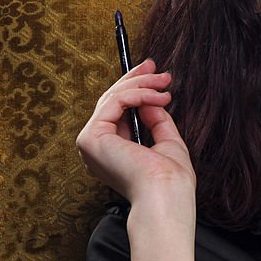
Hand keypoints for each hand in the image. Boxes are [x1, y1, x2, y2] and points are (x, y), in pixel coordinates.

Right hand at [76, 59, 194, 205]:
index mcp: (112, 152)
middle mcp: (97, 148)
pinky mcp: (91, 137)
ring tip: (165, 83)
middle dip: (135, 79)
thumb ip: (156, 119)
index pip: (117, 111)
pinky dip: (138, 94)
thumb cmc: (170, 179)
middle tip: (154, 65)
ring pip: (112, 98)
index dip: (133, 88)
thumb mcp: (166, 141)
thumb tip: (150, 99)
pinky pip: (114, 102)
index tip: (153, 73)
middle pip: (110, 101)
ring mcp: (91, 143)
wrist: (166, 195)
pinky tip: (157, 96)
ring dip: (141, 84)